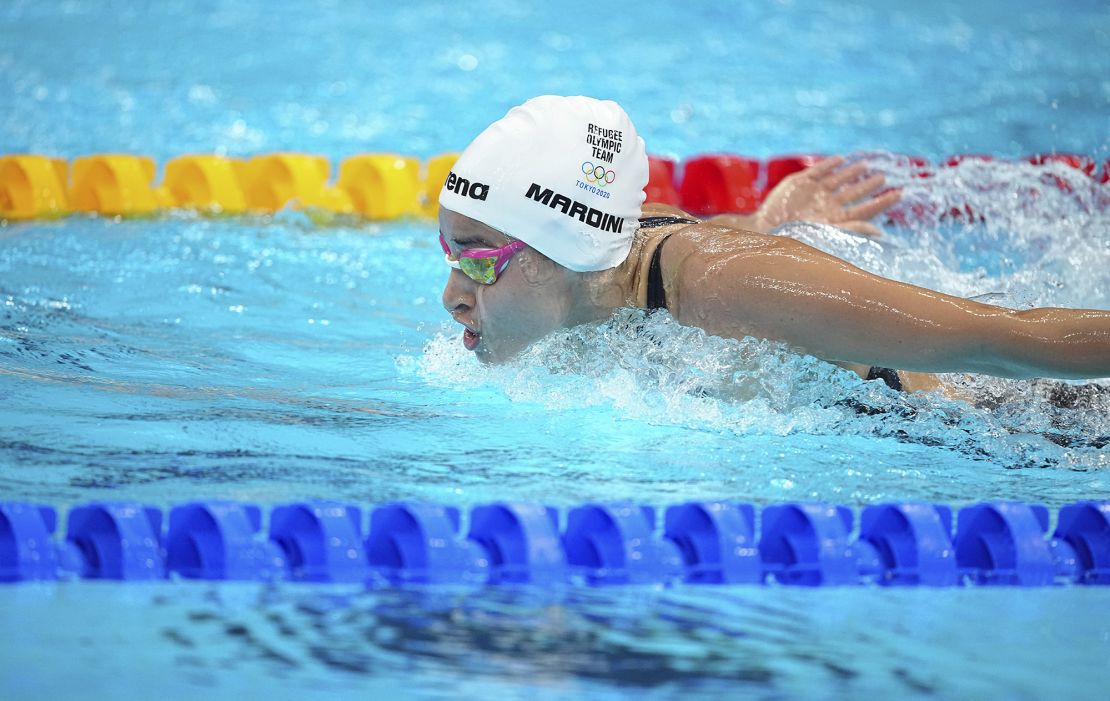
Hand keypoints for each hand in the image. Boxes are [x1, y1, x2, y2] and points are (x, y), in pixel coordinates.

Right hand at [753, 156, 900, 235]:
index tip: (901, 193)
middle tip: (883, 177)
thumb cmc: (795, 238)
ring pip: (838, 180)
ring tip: (865, 166)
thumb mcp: (828, 234)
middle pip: (854, 193)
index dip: (884, 201)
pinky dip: (829, 165)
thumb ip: (854, 229)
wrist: (765, 229)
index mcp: (837, 220)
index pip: (866, 209)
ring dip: (851, 173)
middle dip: (869, 185)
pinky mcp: (799, 183)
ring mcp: (814, 194)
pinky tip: (840, 159)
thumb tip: (880, 232)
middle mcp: (828, 206)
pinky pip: (818, 171)